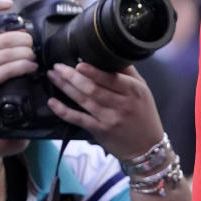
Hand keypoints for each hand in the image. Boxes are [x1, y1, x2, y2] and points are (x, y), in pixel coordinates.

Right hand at [0, 0, 36, 134]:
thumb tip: (13, 38)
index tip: (8, 3)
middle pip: (5, 37)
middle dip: (25, 40)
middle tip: (32, 46)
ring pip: (11, 52)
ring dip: (28, 54)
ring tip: (33, 58)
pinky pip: (10, 69)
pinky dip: (25, 66)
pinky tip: (31, 68)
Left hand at [46, 63, 165, 159]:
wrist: (147, 146)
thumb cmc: (144, 115)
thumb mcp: (143, 91)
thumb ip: (128, 73)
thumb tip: (111, 55)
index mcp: (134, 91)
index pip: (111, 79)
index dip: (93, 71)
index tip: (78, 63)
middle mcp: (122, 104)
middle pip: (93, 89)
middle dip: (72, 77)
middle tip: (58, 66)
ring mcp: (109, 118)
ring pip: (84, 101)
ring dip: (65, 88)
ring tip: (53, 76)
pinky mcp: (99, 130)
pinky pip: (78, 119)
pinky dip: (63, 111)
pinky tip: (52, 102)